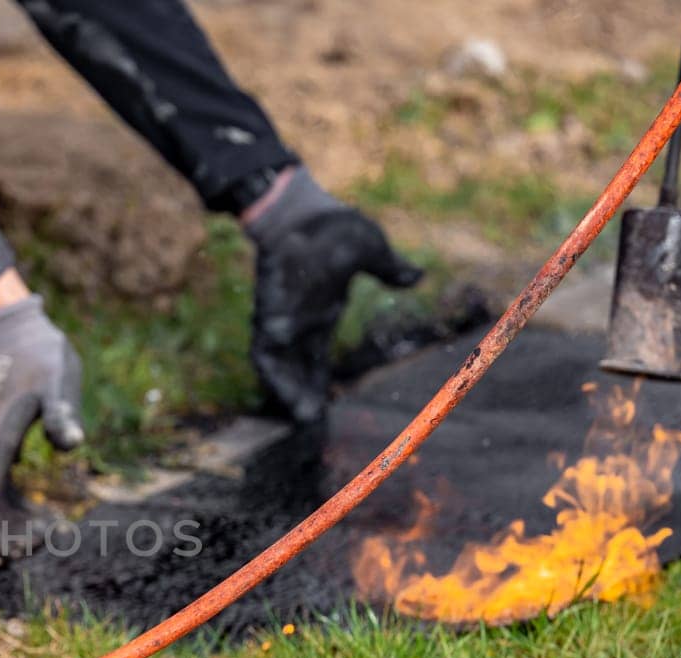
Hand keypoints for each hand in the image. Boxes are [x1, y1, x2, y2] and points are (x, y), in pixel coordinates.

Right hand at [0, 295, 84, 556]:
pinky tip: (35, 506)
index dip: (6, 524)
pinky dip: (8, 501)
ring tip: (46, 528)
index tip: (37, 541)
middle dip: (8, 529)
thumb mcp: (58, 379)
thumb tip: (71, 443)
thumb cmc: (39, 353)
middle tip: (48, 540)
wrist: (10, 328)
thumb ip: (62, 412)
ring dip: (9, 517)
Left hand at [250, 209, 423, 423]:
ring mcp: (281, 318)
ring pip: (278, 367)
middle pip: (297, 369)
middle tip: (311, 425)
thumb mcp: (370, 252)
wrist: (302, 209)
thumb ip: (388, 269)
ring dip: (288, 391)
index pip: (316, 358)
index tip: (321, 409)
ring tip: (302, 417)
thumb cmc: (333, 226)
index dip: (317, 382)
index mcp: (320, 313)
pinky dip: (274, 372)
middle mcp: (298, 322)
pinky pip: (264, 352)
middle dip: (302, 396)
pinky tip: (282, 390)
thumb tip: (416, 276)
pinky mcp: (267, 313)